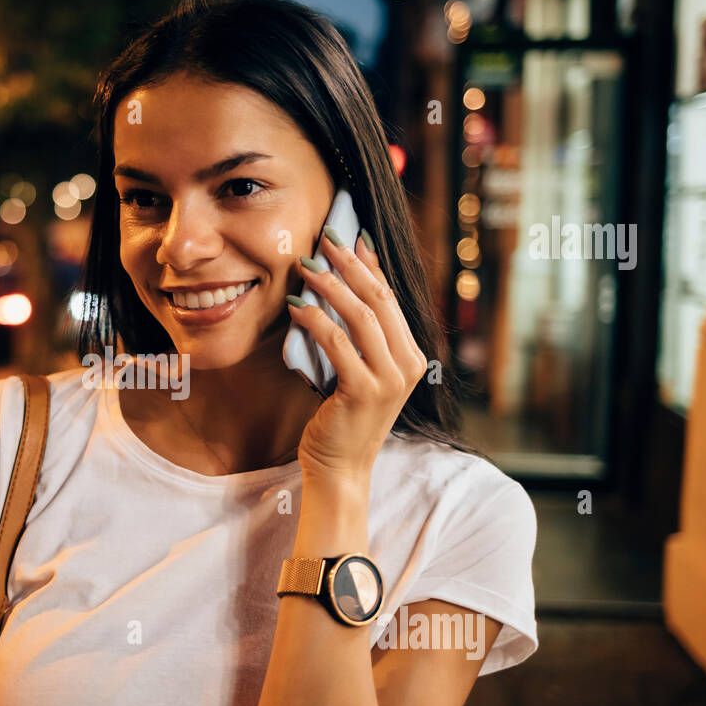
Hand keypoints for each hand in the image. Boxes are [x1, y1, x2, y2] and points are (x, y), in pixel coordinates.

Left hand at [288, 229, 428, 492]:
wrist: (341, 470)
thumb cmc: (343, 421)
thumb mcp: (358, 374)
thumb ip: (358, 341)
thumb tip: (336, 292)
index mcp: (411, 356)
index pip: (391, 298)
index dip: (370, 264)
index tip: (350, 236)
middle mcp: (407, 364)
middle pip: (379, 299)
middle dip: (350, 264)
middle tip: (324, 239)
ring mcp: (389, 379)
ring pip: (360, 315)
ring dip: (329, 286)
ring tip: (304, 267)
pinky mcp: (363, 391)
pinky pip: (337, 343)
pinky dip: (315, 320)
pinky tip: (295, 308)